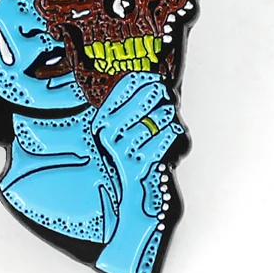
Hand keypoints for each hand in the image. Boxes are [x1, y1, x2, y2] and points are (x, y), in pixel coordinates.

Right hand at [91, 72, 181, 209]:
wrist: (128, 195)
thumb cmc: (130, 157)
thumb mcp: (123, 130)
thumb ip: (134, 107)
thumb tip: (158, 82)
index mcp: (101, 121)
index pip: (123, 88)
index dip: (144, 78)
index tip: (155, 76)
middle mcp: (108, 135)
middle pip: (144, 100)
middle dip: (160, 94)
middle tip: (167, 94)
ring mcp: (122, 150)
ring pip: (157, 119)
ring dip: (167, 115)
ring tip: (167, 115)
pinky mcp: (138, 165)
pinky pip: (164, 138)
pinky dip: (172, 132)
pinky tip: (173, 130)